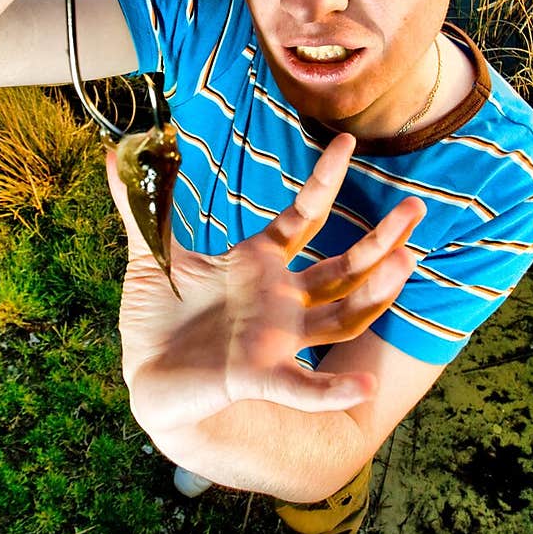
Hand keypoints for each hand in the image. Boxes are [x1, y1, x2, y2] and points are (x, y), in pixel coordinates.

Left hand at [107, 133, 425, 436]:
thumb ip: (141, 204)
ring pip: (341, 316)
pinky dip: (333, 390)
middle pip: (344, 266)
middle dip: (380, 239)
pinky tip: (363, 388)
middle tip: (417, 207)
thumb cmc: (156, 317)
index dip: (324, 181)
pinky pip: (303, 386)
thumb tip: (115, 151)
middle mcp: (279, 300)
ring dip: (375, 295)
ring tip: (406, 263)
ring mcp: (276, 339)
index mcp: (257, 264)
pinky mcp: (259, 376)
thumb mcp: (148, 254)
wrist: (143, 376)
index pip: (302, 216)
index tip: (345, 143)